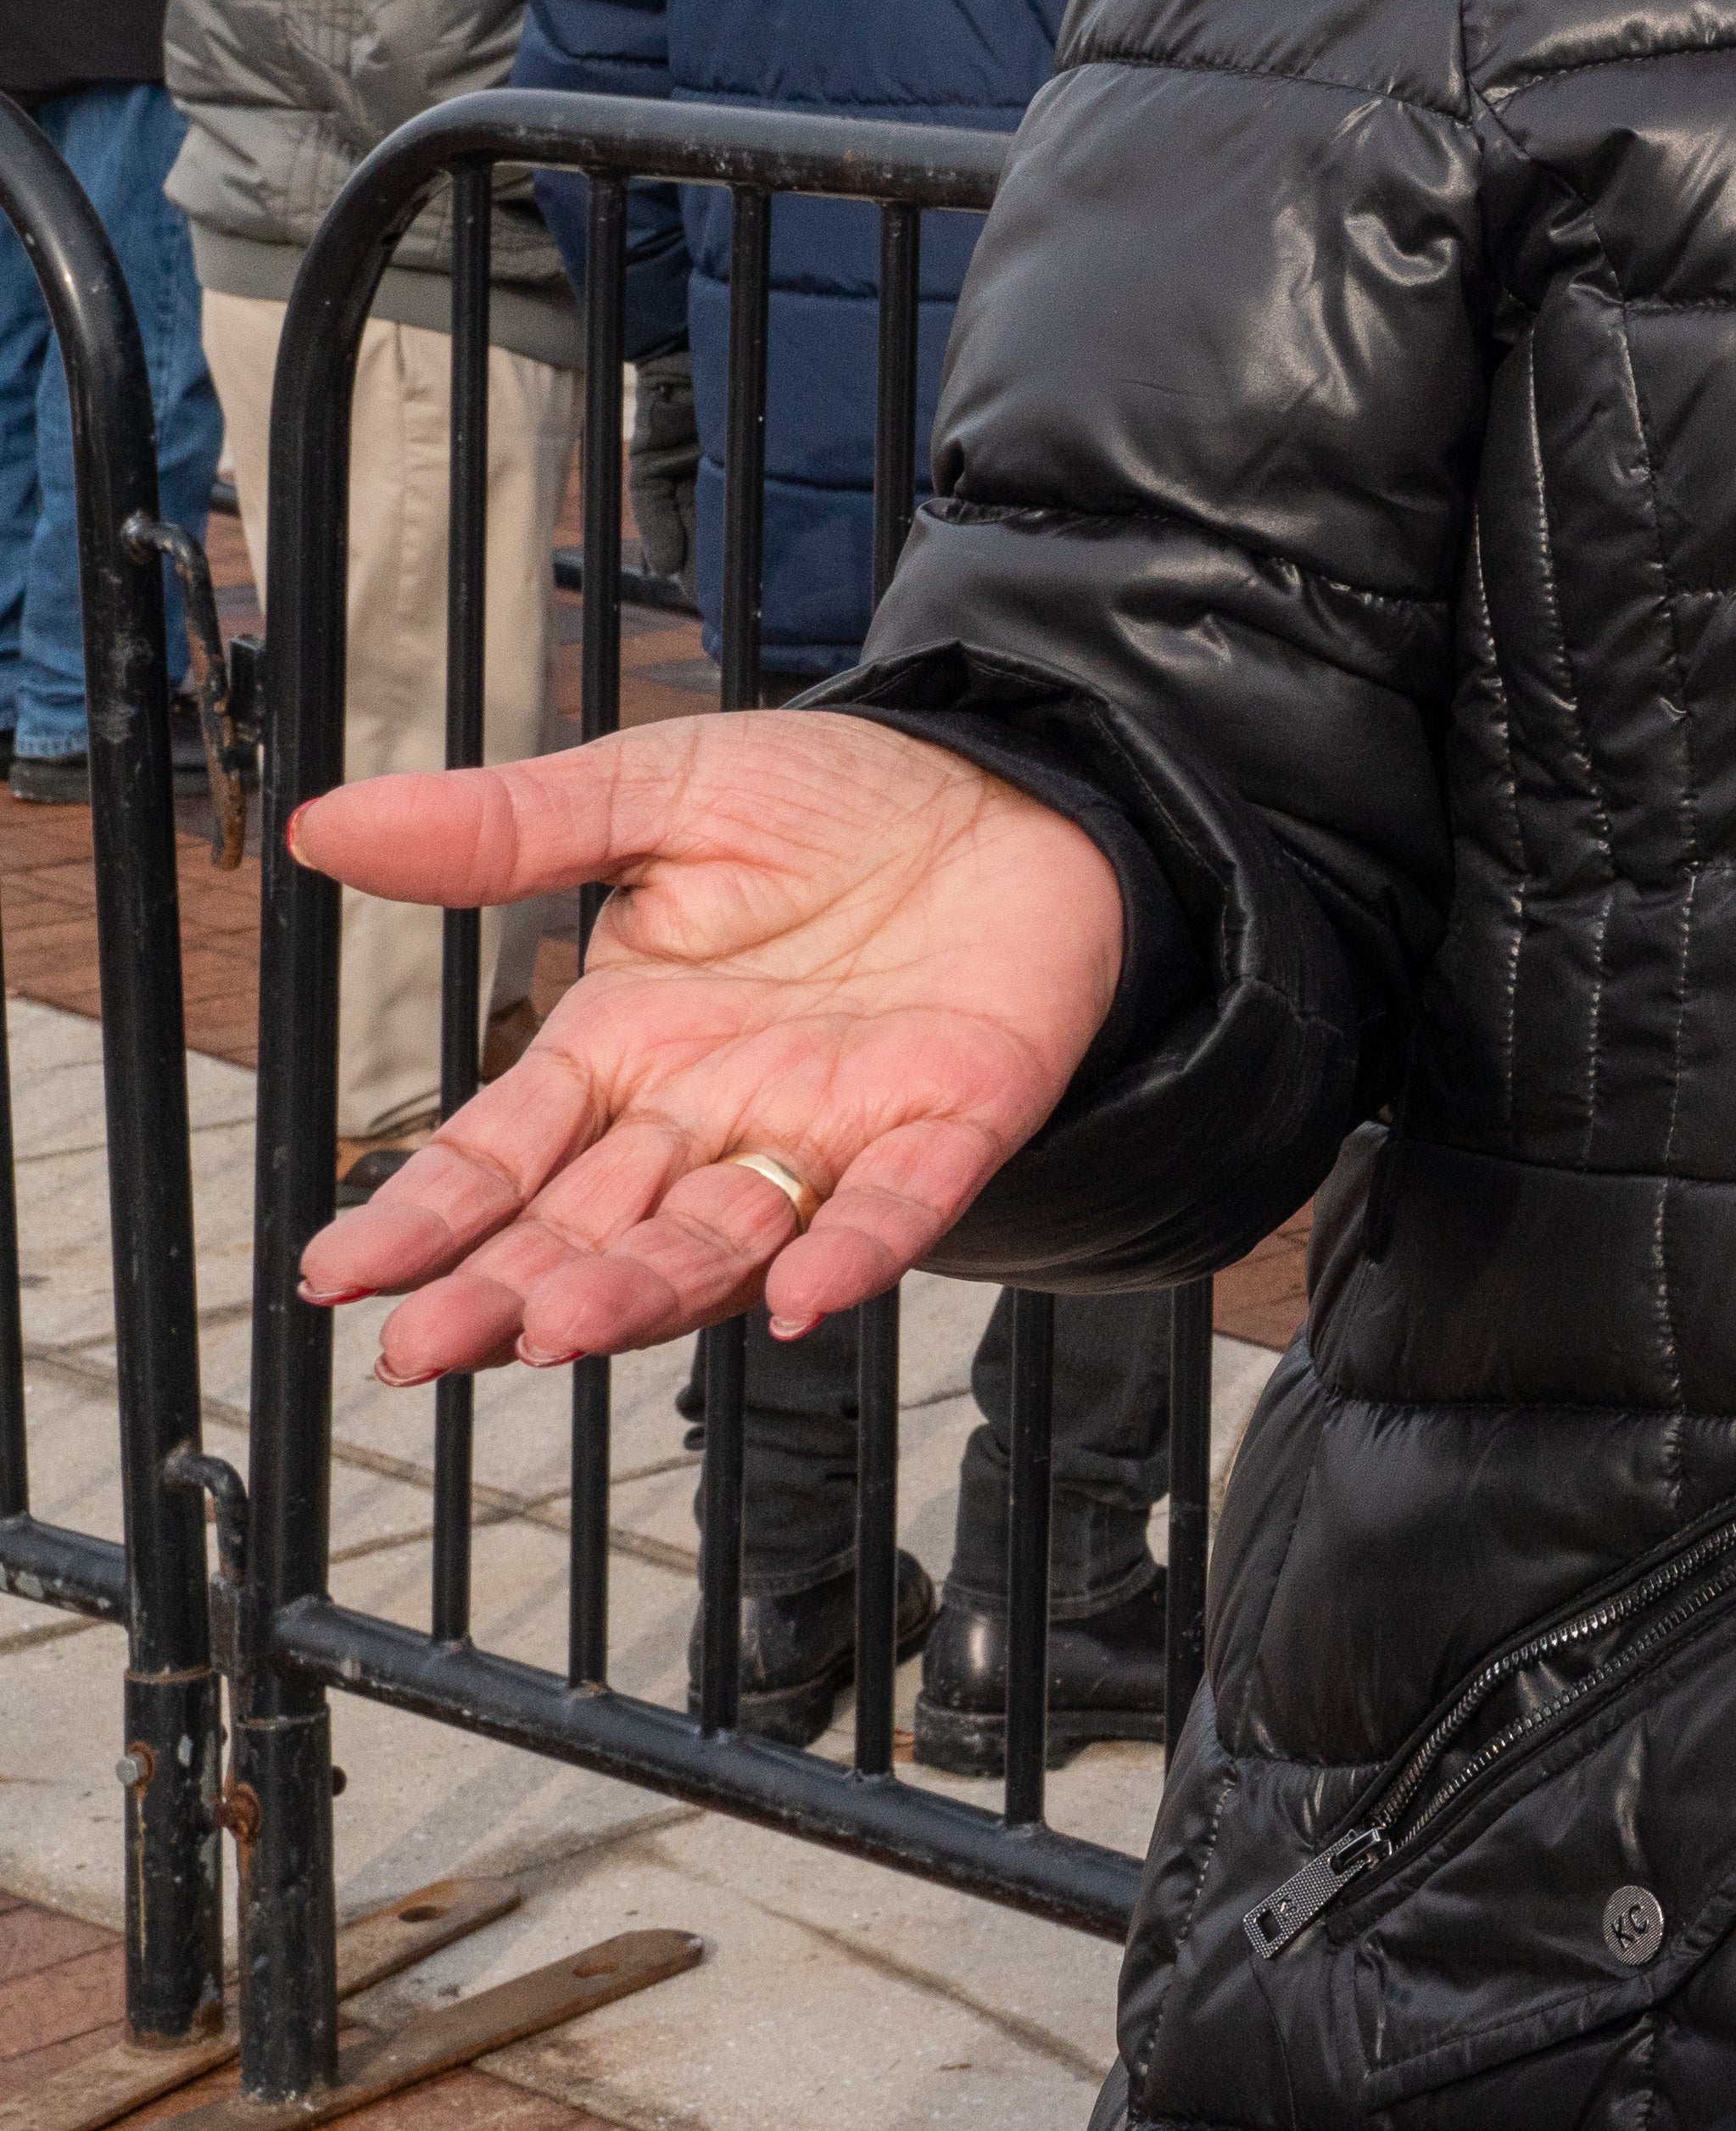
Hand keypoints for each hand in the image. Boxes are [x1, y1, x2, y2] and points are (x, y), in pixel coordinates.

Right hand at [289, 712, 1126, 1381]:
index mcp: (623, 1049)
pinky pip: (895, 1206)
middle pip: (590, 1228)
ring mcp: (828, 1132)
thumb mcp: (658, 792)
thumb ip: (510, 828)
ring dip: (642, 1291)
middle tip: (424, 1346)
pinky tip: (800, 1296)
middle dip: (507, 1290)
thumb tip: (329, 825)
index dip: (425, 1216)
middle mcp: (710, 1116)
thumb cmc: (834, 803)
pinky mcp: (952, 1121)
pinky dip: (849, 1252)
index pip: (502, 1154)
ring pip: (719, 1241)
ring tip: (560, 1330)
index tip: (340, 1275)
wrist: (1011, 784)